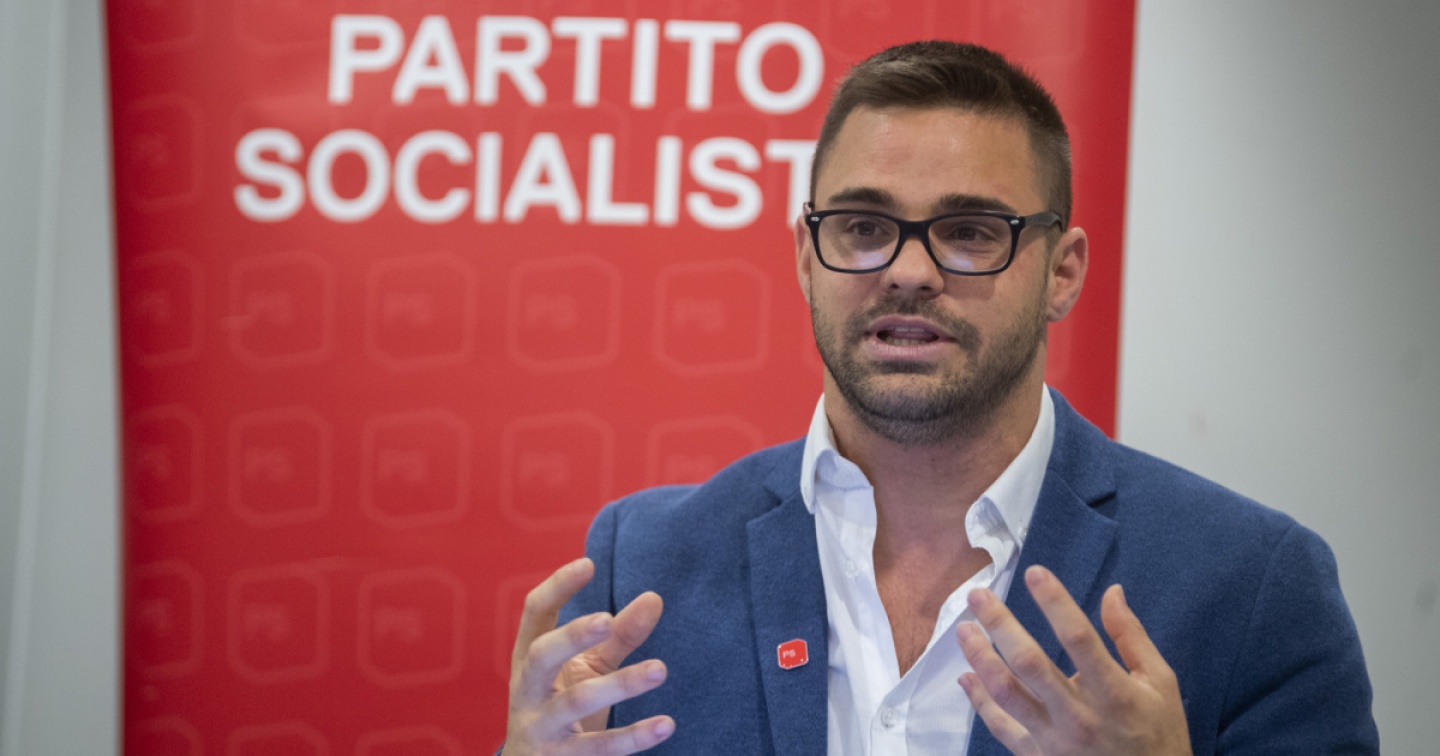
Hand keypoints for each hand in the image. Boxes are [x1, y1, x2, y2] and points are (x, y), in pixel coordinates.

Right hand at [504, 557, 673, 754]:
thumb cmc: (561, 706)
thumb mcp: (586, 668)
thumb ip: (618, 636)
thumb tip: (655, 597)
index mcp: (529, 658)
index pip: (534, 615)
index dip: (557, 588)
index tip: (588, 563)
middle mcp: (528, 690)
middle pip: (540, 656)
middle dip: (571, 636)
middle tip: (606, 620)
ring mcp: (542, 727)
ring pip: (576, 702)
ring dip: (621, 684)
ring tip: (661, 669)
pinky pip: (599, 749)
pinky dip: (634, 737)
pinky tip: (666, 724)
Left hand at [956, 565, 1190, 755]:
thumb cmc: (1157, 734)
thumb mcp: (1160, 684)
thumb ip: (1132, 637)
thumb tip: (1112, 591)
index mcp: (1115, 693)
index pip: (1079, 639)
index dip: (1055, 603)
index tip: (1035, 573)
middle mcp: (1080, 716)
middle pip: (1031, 664)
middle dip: (1000, 625)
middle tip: (978, 595)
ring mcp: (1054, 740)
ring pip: (1006, 694)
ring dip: (980, 658)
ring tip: (963, 629)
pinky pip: (1000, 727)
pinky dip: (979, 701)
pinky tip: (966, 676)